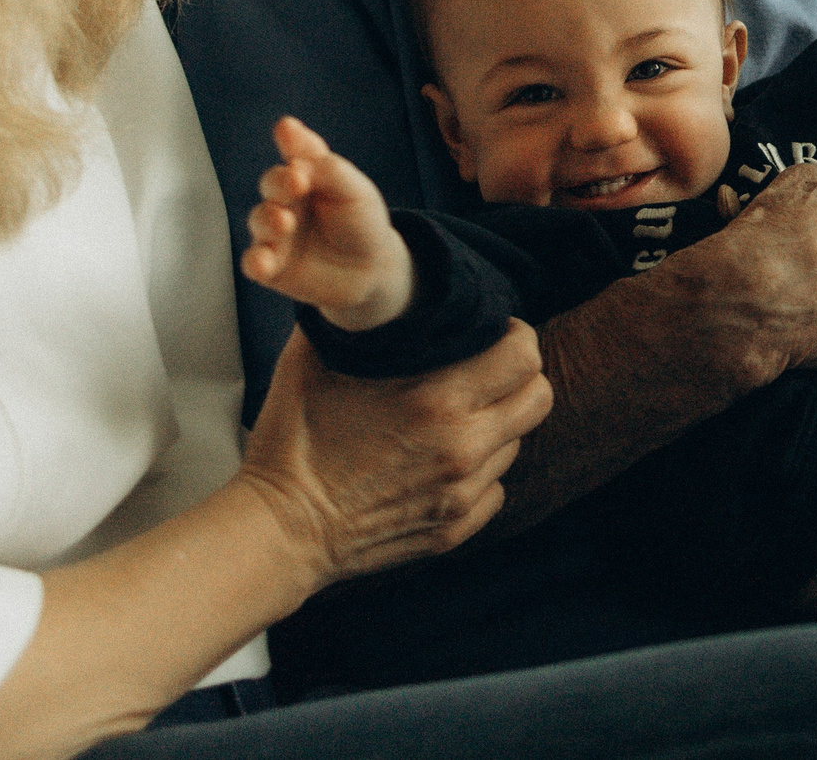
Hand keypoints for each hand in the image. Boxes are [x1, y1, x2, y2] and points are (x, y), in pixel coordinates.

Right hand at [237, 322, 552, 584]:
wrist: (278, 530)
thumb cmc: (292, 443)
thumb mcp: (315, 361)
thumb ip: (355, 318)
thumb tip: (369, 285)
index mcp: (438, 400)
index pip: (524, 355)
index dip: (515, 335)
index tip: (494, 332)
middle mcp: (462, 448)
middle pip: (538, 398)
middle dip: (521, 377)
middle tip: (489, 371)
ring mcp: (461, 493)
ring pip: (516, 443)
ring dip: (495, 425)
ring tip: (454, 417)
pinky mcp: (454, 528)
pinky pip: (494, 488)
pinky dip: (477, 471)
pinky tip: (439, 461)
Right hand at [242, 116, 414, 331]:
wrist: (372, 270)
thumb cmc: (362, 222)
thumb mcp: (356, 192)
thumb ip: (329, 171)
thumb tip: (296, 156)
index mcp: (308, 175)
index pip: (298, 152)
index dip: (293, 140)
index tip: (287, 129)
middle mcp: (287, 200)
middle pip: (273, 183)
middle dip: (280, 182)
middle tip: (296, 182)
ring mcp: (276, 232)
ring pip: (261, 220)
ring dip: (269, 219)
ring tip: (285, 222)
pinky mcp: (272, 265)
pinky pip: (255, 262)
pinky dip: (255, 261)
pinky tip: (262, 262)